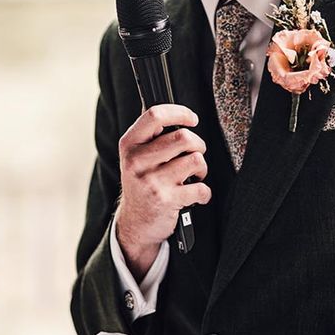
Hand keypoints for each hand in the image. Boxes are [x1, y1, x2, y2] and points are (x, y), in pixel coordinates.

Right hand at [116, 104, 210, 279]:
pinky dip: (204, 192)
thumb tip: (177, 113)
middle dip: (197, 144)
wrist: (136, 222)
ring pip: (195, 159)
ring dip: (201, 167)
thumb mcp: (135, 156)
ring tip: (194, 174)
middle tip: (194, 152)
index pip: (155, 116)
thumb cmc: (141, 183)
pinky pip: (200, 187)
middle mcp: (137, 161)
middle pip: (183, 137)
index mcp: (130, 145)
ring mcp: (152, 181)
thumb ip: (151, 135)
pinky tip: (196, 194)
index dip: (179, 112)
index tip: (191, 118)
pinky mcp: (166, 200)